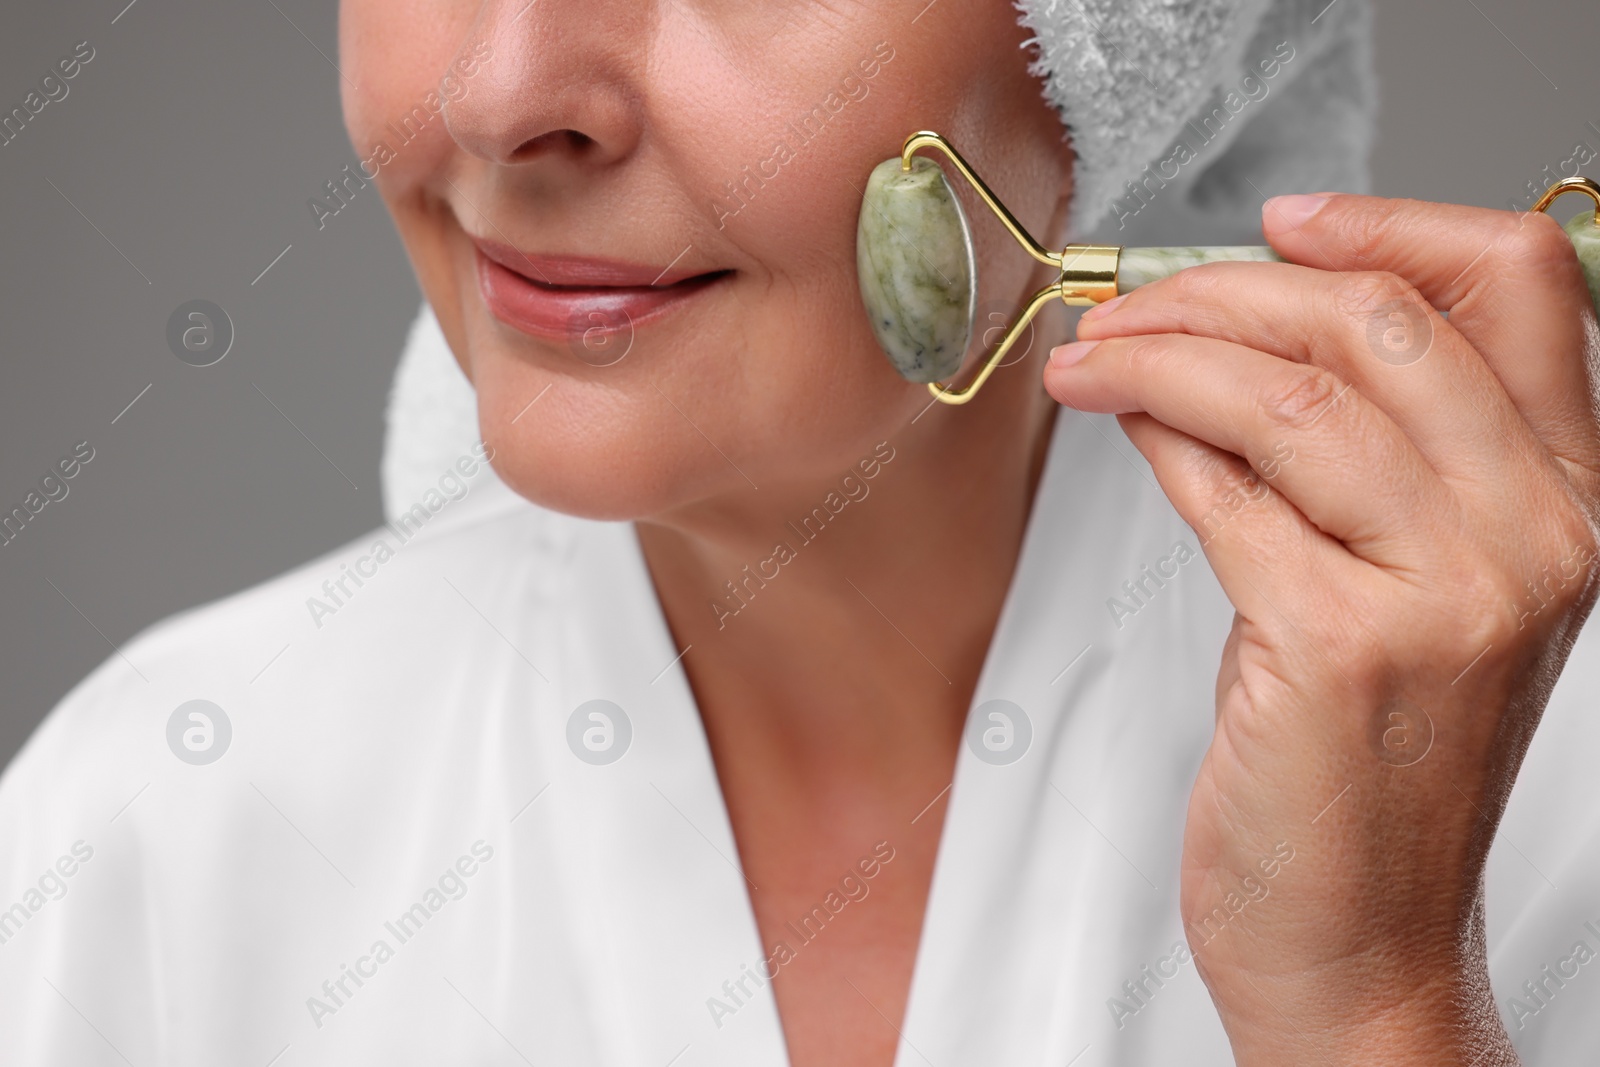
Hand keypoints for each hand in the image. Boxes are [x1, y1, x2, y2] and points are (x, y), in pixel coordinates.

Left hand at [1042, 195, 1599, 1064]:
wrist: (1359, 939)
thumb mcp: (1406, 588)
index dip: (1389, 225)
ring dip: (1163, 355)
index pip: (1522, 286)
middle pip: (1381, 322)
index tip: (1280, 225)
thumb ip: (1357, 460)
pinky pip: (1225, 492)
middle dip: (1226, 290)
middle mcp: (1537, 536)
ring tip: (1091, 359)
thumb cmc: (1368, 768)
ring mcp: (1450, 591)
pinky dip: (1157, 440)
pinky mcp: (1343, 645)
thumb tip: (1237, 339)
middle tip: (1130, 305)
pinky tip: (1121, 427)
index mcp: (1572, 501)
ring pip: (1288, 396)